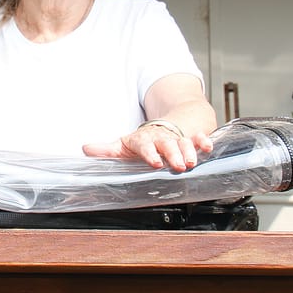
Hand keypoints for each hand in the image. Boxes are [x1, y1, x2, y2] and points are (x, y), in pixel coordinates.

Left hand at [83, 124, 212, 171]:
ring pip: (184, 142)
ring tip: (191, 162)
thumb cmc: (143, 142)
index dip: (150, 153)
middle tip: (178, 165)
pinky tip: (207, 147)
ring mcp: (176, 137)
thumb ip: (107, 150)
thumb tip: (85, 149)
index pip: (144, 145)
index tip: (155, 162)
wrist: (164, 127)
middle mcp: (160, 138)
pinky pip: (198, 138)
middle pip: (167, 143)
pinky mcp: (190, 138)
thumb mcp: (124, 146)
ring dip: (189, 150)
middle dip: (173, 153)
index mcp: (143, 140)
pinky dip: (203, 141)